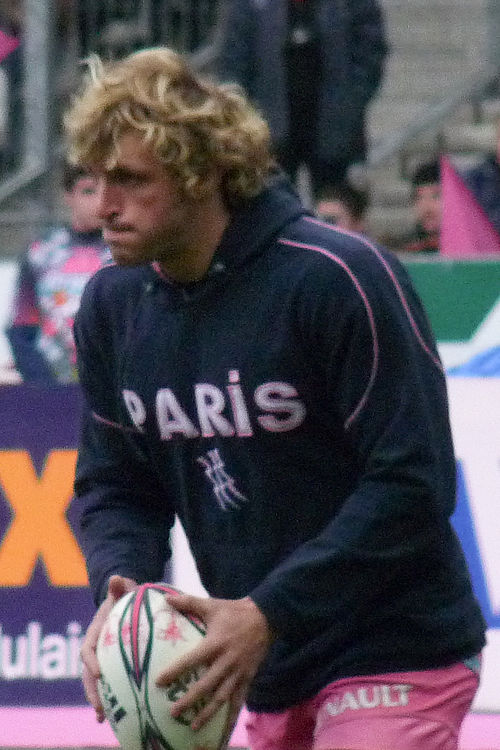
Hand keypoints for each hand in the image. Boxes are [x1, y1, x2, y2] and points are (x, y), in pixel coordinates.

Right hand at [80, 574, 137, 720]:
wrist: (125, 604)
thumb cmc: (125, 597)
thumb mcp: (123, 590)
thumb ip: (119, 586)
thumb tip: (117, 578)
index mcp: (95, 634)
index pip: (88, 649)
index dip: (92, 662)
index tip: (100, 674)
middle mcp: (95, 650)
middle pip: (88, 673)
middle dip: (91, 691)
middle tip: (98, 707)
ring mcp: (102, 660)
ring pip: (96, 684)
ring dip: (98, 700)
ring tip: (103, 719)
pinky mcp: (111, 667)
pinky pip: (109, 685)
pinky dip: (110, 700)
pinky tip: (113, 718)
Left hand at [156, 595, 273, 731]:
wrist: (267, 617)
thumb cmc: (235, 612)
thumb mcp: (212, 605)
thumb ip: (189, 602)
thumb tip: (166, 597)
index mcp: (215, 643)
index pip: (192, 660)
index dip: (175, 671)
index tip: (159, 682)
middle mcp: (226, 661)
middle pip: (206, 685)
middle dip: (190, 699)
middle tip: (174, 711)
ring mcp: (238, 672)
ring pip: (222, 697)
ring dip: (208, 713)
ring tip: (194, 726)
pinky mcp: (248, 678)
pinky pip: (239, 701)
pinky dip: (231, 717)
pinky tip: (224, 733)